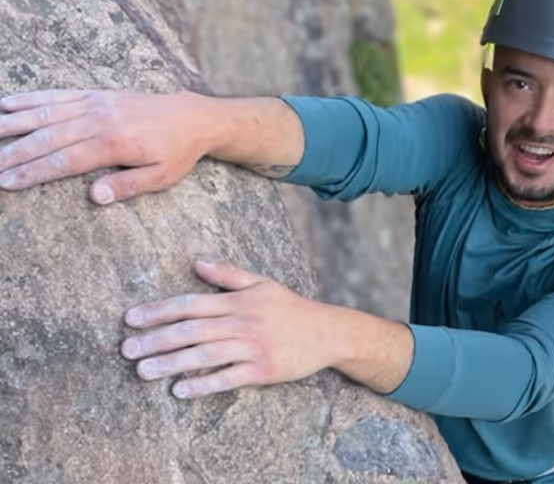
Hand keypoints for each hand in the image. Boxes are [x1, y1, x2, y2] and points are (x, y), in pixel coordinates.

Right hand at [0, 89, 211, 203]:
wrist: (193, 115)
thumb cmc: (177, 151)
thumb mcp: (162, 176)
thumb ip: (128, 186)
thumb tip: (94, 197)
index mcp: (114, 143)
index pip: (64, 160)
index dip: (33, 172)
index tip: (7, 183)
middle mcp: (99, 120)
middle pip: (46, 138)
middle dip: (12, 154)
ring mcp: (95, 104)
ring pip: (44, 114)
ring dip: (11, 124)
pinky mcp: (95, 95)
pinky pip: (57, 96)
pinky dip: (29, 99)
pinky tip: (5, 104)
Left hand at [120, 260, 340, 398]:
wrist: (328, 332)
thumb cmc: (292, 308)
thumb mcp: (262, 284)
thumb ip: (228, 274)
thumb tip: (195, 261)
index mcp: (238, 301)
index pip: (191, 304)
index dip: (159, 311)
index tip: (131, 319)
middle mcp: (242, 322)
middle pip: (190, 331)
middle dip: (155, 340)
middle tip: (126, 350)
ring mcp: (252, 347)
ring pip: (204, 355)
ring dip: (170, 363)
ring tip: (143, 371)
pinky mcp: (262, 370)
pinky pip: (227, 378)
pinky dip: (202, 384)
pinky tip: (180, 390)